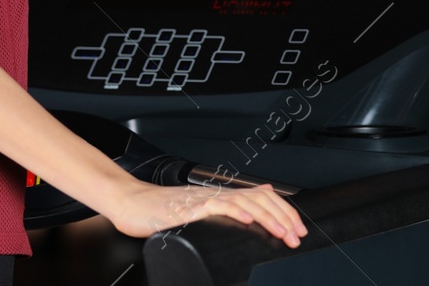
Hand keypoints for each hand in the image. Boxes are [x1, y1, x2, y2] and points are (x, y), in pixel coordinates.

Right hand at [106, 179, 307, 248]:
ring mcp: (201, 200)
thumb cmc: (160, 210)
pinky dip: (233, 212)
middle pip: (258, 199)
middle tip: (296, 235)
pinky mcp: (186, 209)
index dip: (284, 212)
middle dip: (282, 217)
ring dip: (266, 217)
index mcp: (220, 196)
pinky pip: (214, 207)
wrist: (131, 203)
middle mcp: (215, 194)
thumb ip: (229, 202)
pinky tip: (246, 220)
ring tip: (281, 231)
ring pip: (242, 202)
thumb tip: (260, 197)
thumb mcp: (200, 206)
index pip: (261, 198)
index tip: (298, 229)